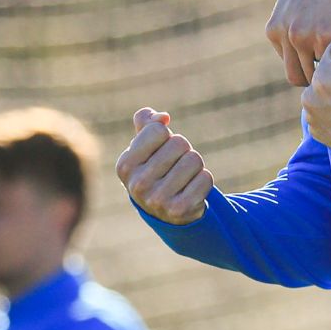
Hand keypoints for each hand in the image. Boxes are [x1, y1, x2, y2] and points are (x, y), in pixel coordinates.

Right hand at [115, 108, 213, 223]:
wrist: (165, 211)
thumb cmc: (155, 170)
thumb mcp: (145, 146)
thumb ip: (148, 123)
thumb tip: (163, 117)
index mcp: (125, 165)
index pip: (157, 130)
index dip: (166, 137)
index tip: (160, 152)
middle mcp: (138, 184)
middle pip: (179, 143)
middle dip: (183, 151)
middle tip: (174, 167)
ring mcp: (157, 199)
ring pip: (194, 160)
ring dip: (195, 167)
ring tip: (183, 179)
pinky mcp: (179, 209)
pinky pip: (205, 179)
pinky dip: (203, 181)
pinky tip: (191, 192)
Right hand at [267, 0, 330, 86]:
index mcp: (329, 38)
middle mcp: (303, 36)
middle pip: (309, 81)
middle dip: (321, 78)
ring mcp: (285, 31)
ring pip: (292, 73)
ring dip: (306, 69)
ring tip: (321, 56)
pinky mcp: (272, 27)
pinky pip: (282, 55)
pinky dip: (293, 53)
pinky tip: (308, 38)